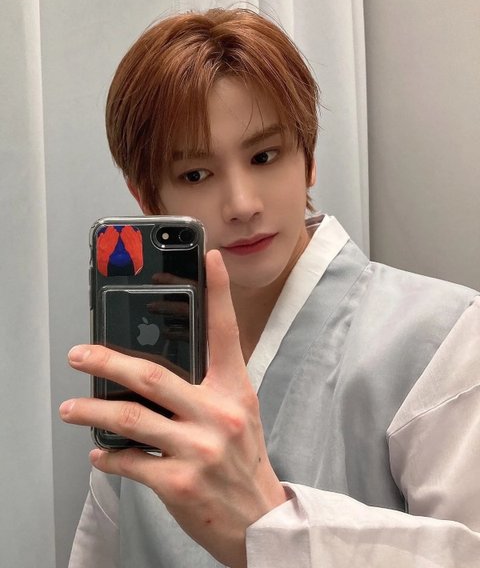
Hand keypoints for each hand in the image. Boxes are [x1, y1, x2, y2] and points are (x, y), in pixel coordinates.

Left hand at [60, 250, 287, 567]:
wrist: (259, 519)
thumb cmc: (243, 461)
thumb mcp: (238, 412)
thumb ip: (207, 386)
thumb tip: (156, 370)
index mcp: (234, 390)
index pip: (226, 332)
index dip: (218, 292)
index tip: (210, 259)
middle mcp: (218, 414)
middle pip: (152, 375)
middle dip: (107, 361)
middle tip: (79, 354)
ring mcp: (198, 448)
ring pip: (130, 418)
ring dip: (92, 410)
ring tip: (70, 407)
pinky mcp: (178, 481)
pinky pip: (130, 460)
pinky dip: (109, 456)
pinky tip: (99, 452)